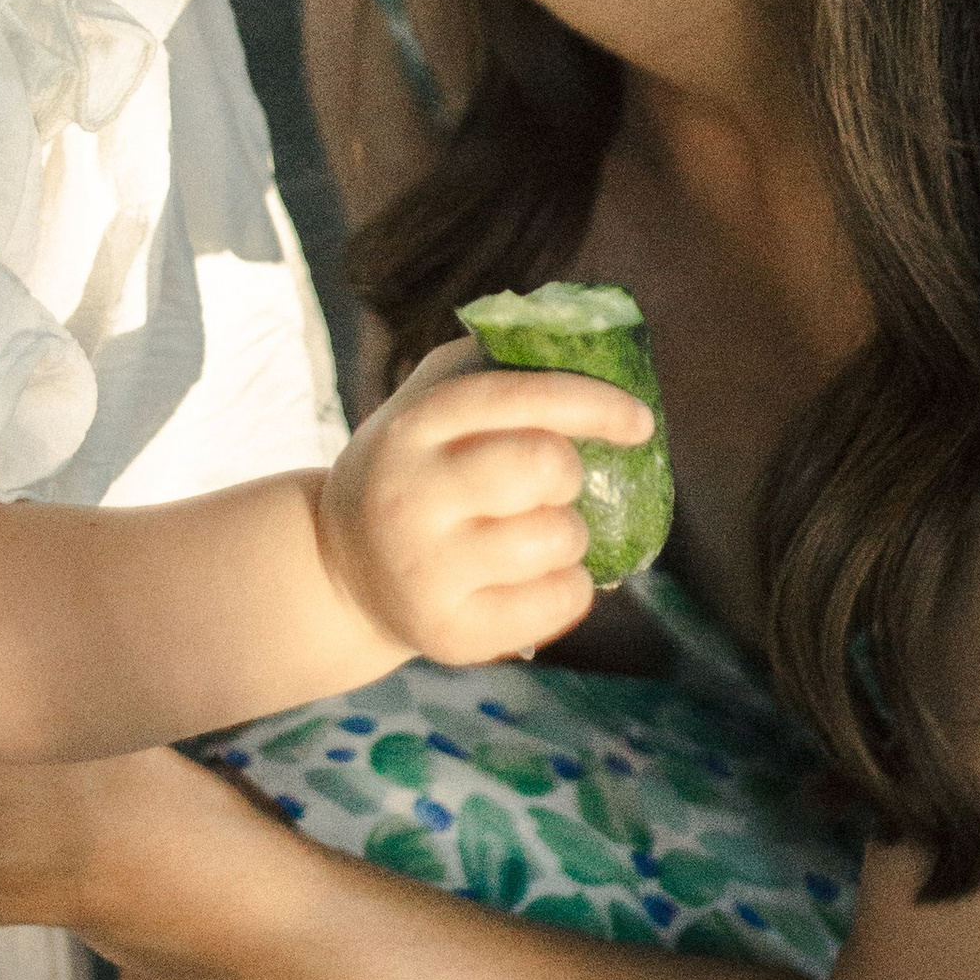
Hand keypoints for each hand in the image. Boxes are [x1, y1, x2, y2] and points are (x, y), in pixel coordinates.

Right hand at [316, 337, 654, 667]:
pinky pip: (559, 602)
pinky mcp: (449, 633)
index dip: (592, 403)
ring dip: (570, 533)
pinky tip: (536, 578)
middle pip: (544, 467)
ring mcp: (426, 570)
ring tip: (536, 533)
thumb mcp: (431, 404)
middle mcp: (411, 494)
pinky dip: (570, 586)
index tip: (638, 421)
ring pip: (558, 539)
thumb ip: (498, 368)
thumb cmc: (417, 468)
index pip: (519, 396)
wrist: (340, 564)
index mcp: (415, 425)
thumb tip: (595, 347)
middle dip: (571, 474)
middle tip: (553, 485)